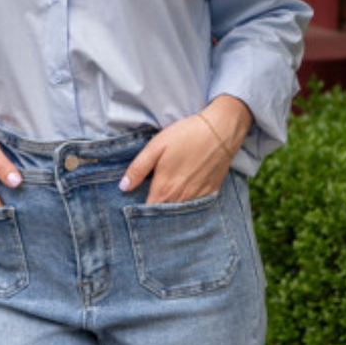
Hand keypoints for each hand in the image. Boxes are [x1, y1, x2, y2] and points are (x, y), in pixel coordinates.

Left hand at [119, 95, 252, 203]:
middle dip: (154, 213)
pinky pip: (194, 206)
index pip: (147, 211)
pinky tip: (182, 196)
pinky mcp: (209, 193)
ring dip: (170, 210)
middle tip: (147, 206)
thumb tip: (124, 187)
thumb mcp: (156, 146)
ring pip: (178, 212)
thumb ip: (138, 168)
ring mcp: (196, 197)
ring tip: (163, 203)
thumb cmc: (187, 135)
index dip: (138, 211)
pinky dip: (186, 205)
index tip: (133, 207)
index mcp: (164, 188)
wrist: (221, 130)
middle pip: (163, 214)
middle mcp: (180, 198)